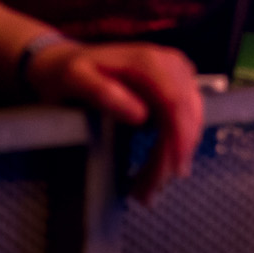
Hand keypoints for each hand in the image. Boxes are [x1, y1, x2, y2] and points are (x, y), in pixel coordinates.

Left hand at [25, 40, 203, 202]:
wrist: (62, 60)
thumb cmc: (66, 73)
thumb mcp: (74, 80)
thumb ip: (104, 93)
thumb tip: (141, 115)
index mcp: (149, 62)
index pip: (176, 103)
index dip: (178, 138)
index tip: (170, 171)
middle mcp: (170, 64)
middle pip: (187, 114)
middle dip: (174, 156)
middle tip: (149, 192)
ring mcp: (175, 73)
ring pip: (190, 119)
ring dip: (175, 155)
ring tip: (150, 186)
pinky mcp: (174, 84)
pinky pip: (186, 116)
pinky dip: (175, 144)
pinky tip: (159, 164)